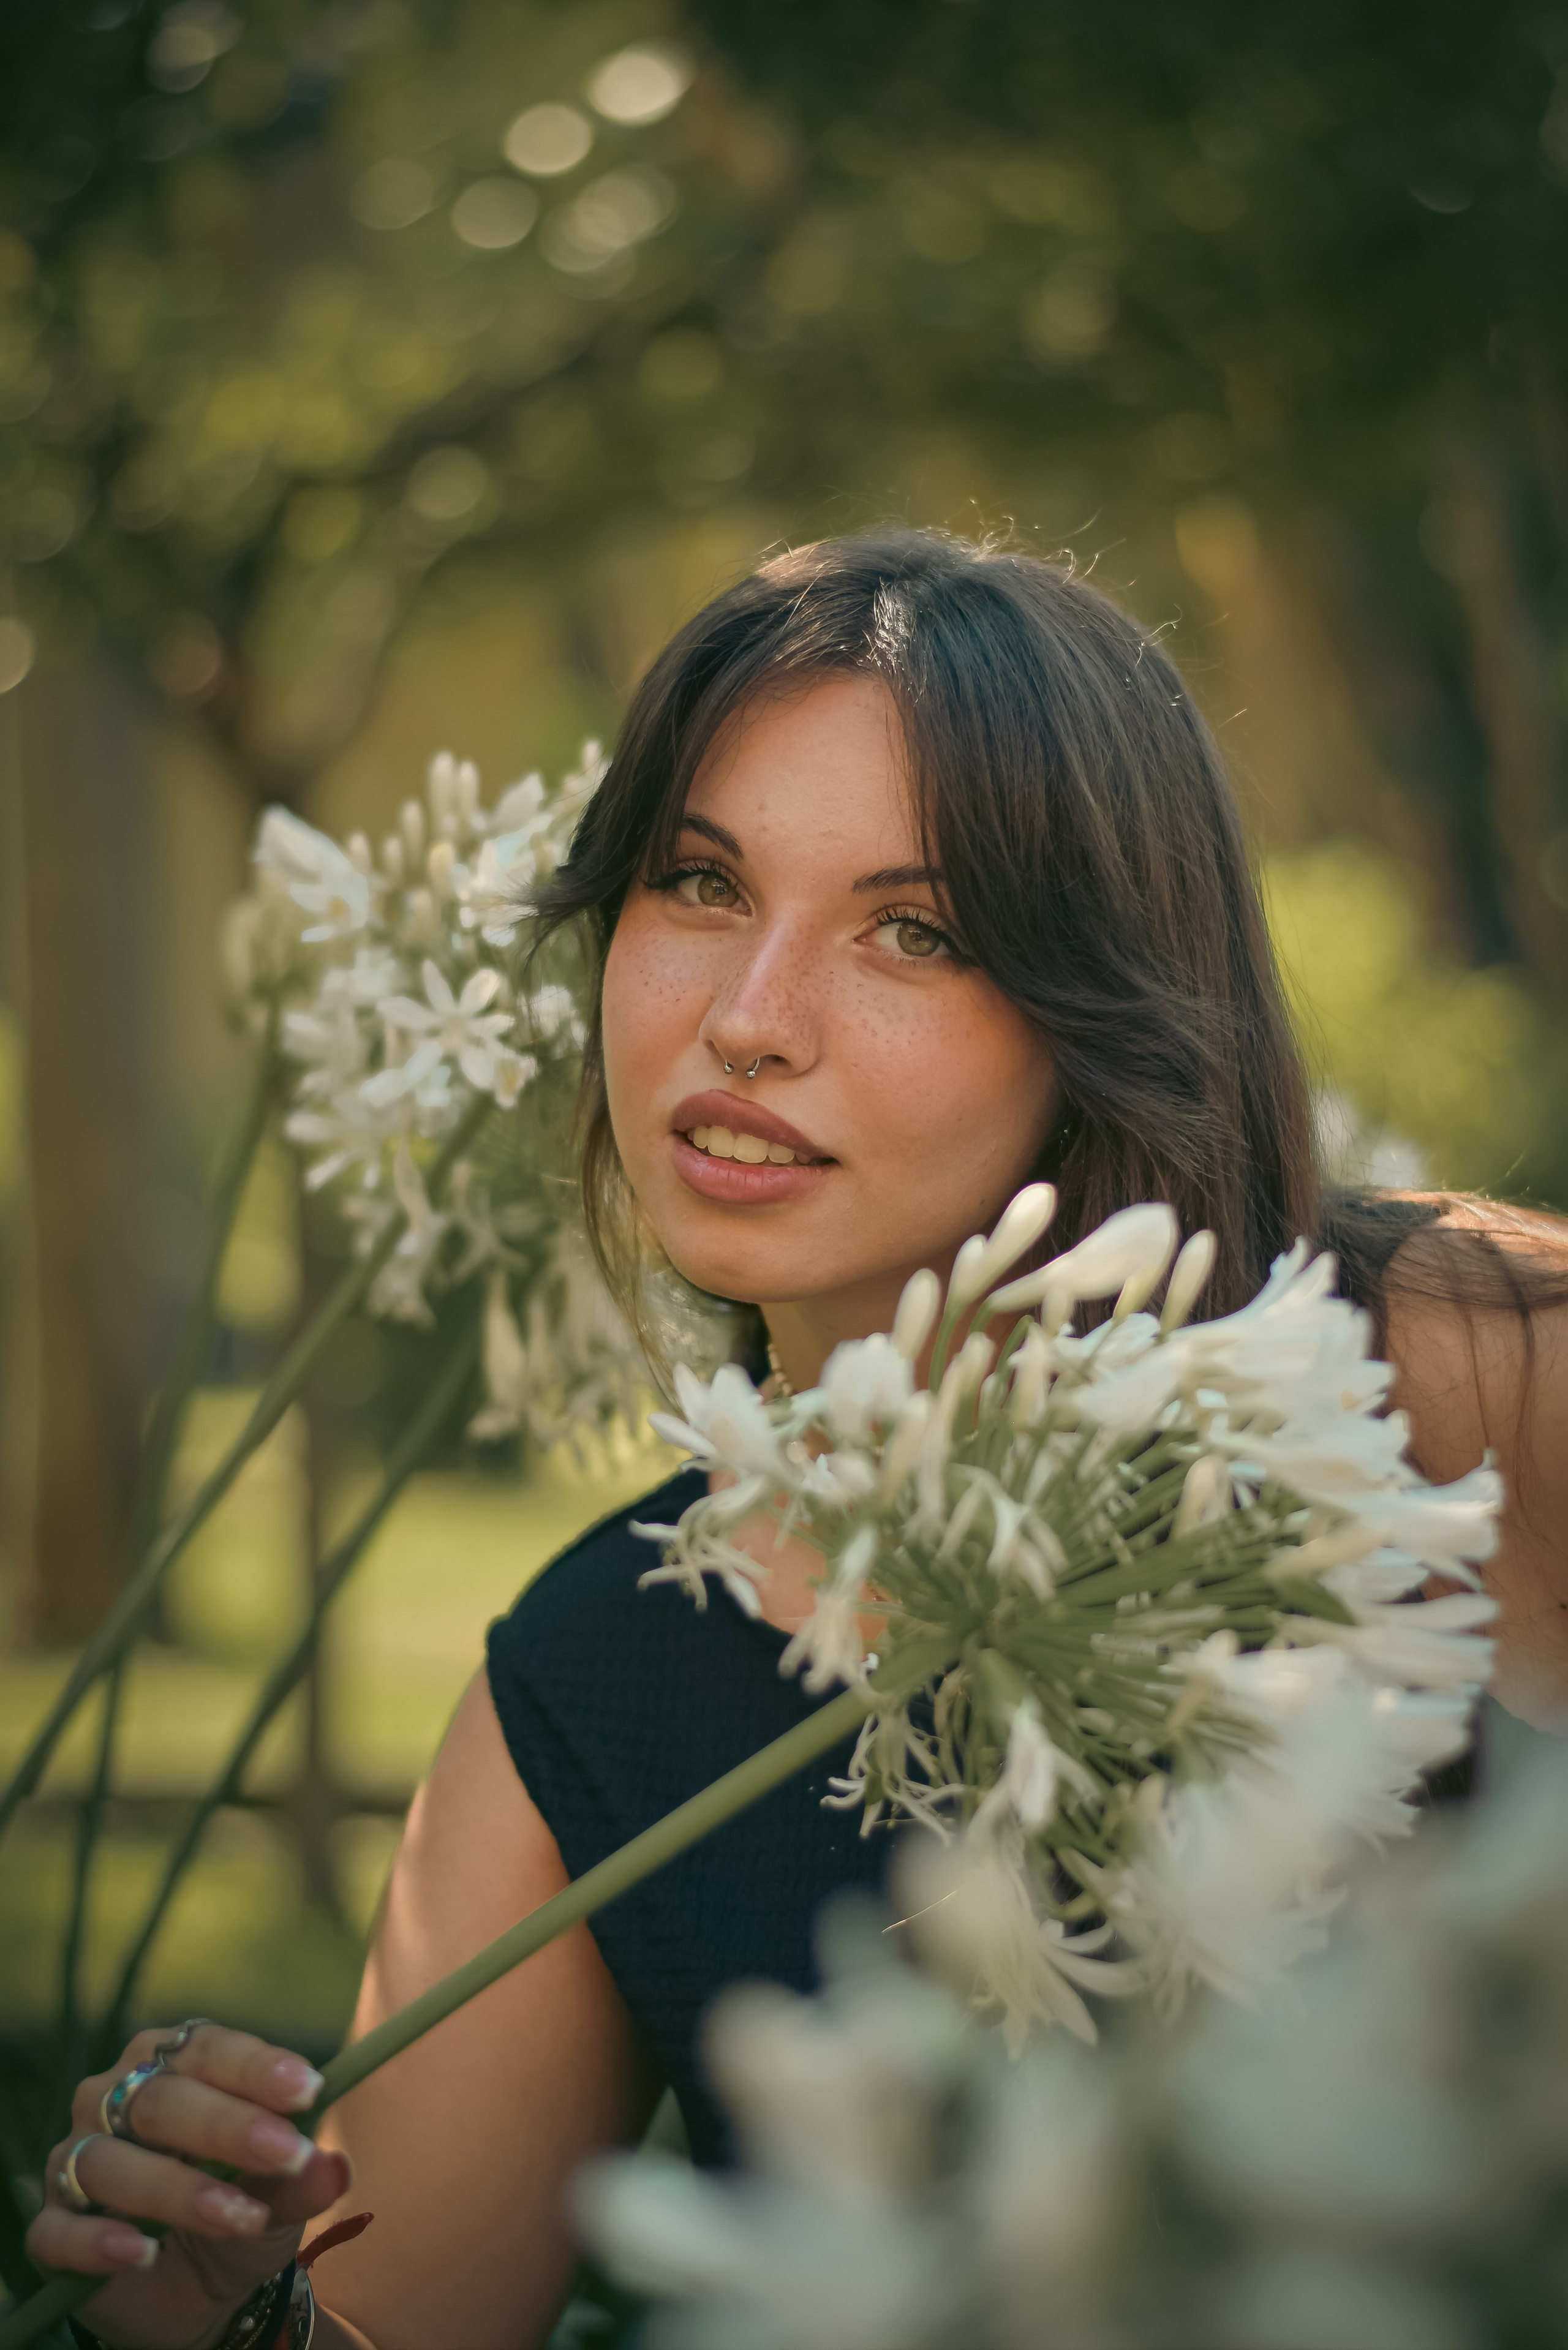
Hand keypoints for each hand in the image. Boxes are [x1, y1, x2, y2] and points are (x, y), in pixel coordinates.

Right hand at [28, 2023, 349, 2348]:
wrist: (201, 2290)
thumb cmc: (240, 2210)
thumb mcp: (280, 2197)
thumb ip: (301, 2179)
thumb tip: (334, 2166)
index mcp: (171, 2064)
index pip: (208, 2048)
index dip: (255, 2066)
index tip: (308, 2089)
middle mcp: (113, 2099)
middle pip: (158, 2099)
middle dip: (226, 2125)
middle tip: (285, 2152)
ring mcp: (77, 2162)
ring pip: (109, 2161)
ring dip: (178, 2188)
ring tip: (238, 2215)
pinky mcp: (53, 2230)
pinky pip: (60, 2229)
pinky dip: (100, 2240)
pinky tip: (143, 2253)